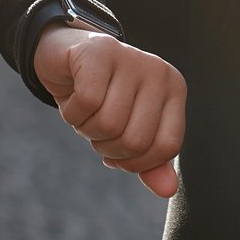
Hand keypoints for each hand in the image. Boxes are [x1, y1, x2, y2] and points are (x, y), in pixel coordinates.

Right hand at [33, 24, 185, 197]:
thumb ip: (149, 161)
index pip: (166, 147)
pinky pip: (87, 103)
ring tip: (85, 112)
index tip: (117, 152)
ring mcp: (131, 58)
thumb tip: (168, 189)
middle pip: (135, 140)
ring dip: (86, 129)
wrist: (66, 55)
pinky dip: (72, 113)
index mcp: (174, 89)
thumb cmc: (102, 96)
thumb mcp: (127, 130)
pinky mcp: (100, 51)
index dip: (136, 162)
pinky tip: (72, 98)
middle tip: (96, 127)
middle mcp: (159, 71)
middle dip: (106, 146)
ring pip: (109, 124)